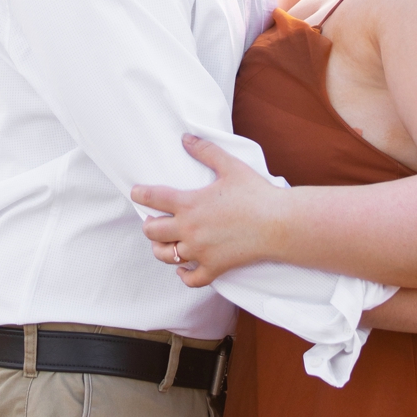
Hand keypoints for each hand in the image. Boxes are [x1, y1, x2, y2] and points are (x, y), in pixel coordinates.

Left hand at [131, 134, 288, 285]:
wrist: (280, 224)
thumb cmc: (256, 194)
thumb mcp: (230, 166)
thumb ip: (206, 151)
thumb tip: (185, 138)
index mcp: (189, 203)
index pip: (152, 198)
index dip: (140, 194)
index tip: (137, 193)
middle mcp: (189, 229)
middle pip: (152, 231)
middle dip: (149, 225)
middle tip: (153, 220)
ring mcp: (201, 251)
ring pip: (165, 255)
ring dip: (160, 249)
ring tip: (163, 242)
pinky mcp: (215, 267)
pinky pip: (191, 279)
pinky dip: (184, 275)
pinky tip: (183, 268)